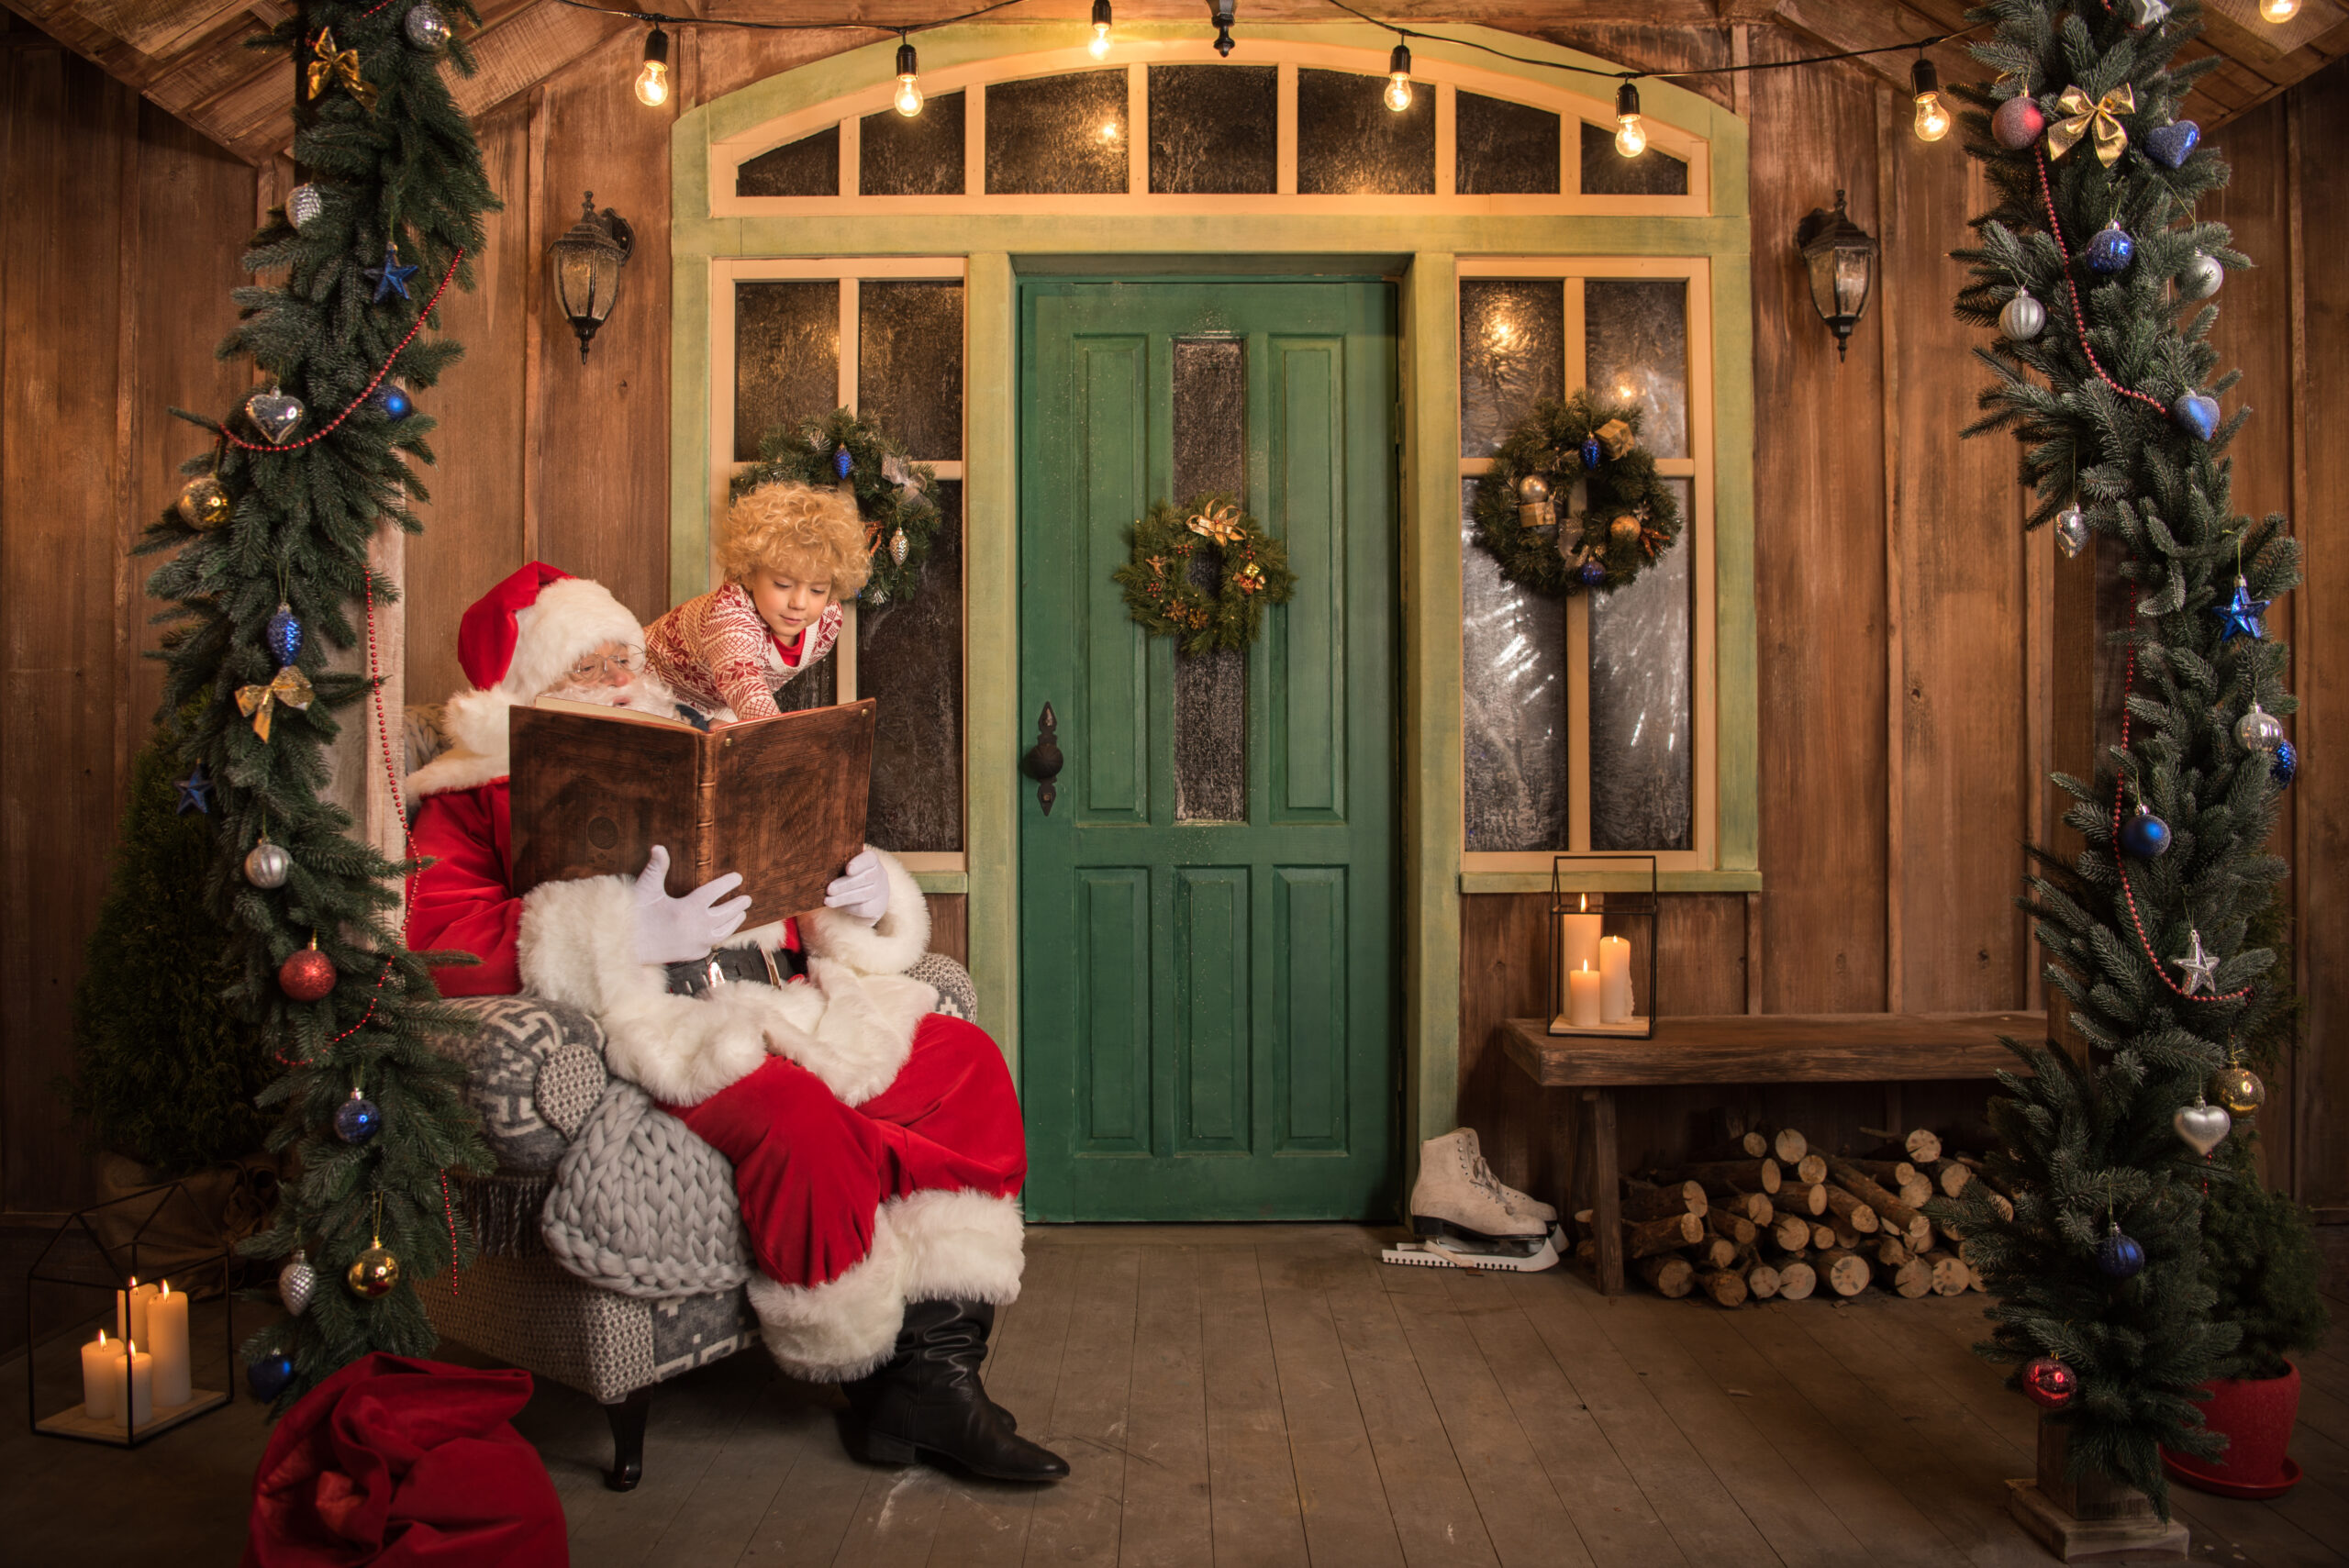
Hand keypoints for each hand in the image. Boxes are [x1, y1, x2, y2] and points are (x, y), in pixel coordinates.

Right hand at [632, 846, 750, 965]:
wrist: (626, 946)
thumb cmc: (635, 914)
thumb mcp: (646, 888)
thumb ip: (657, 867)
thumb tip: (659, 847)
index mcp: (688, 908)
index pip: (715, 892)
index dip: (728, 883)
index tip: (738, 877)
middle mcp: (697, 927)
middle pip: (726, 914)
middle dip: (738, 905)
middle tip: (748, 898)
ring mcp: (695, 944)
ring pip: (723, 933)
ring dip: (734, 923)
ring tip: (742, 915)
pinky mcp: (690, 955)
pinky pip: (710, 946)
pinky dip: (717, 938)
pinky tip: (720, 932)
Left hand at [823, 849, 889, 923]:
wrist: (868, 898)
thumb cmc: (850, 878)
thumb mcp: (846, 869)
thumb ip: (839, 865)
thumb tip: (820, 868)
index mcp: (871, 861)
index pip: (870, 858)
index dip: (859, 863)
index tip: (848, 869)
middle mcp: (880, 874)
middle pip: (866, 878)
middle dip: (845, 884)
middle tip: (829, 889)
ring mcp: (881, 891)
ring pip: (865, 894)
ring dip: (843, 898)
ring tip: (828, 900)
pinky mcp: (878, 907)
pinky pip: (864, 908)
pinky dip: (849, 907)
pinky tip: (837, 906)